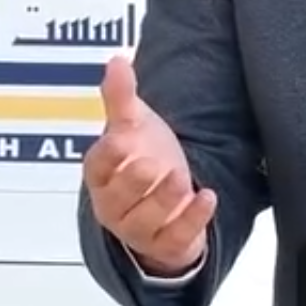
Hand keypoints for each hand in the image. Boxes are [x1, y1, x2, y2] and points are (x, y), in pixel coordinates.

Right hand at [83, 54, 215, 276]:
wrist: (165, 200)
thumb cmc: (140, 159)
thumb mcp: (131, 126)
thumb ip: (121, 96)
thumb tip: (117, 60)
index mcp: (101, 174)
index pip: (97, 166)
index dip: (108, 155)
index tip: (122, 139)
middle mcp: (113, 205)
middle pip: (119, 197)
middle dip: (137, 182)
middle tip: (154, 166)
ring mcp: (137, 229)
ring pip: (145, 221)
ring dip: (164, 200)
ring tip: (181, 179)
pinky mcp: (164, 245)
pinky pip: (176, 239)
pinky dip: (193, 219)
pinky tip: (207, 197)